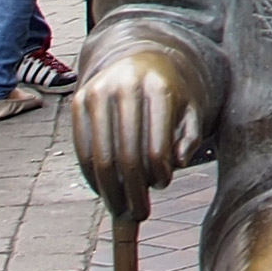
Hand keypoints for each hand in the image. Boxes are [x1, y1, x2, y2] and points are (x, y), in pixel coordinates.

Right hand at [71, 57, 204, 220]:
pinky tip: (103, 190)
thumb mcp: (192, 111)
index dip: (159, 175)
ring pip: (101, 157)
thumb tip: (176, 163)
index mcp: (158, 88)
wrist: (141, 56)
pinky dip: (91, 176)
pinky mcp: (79, 99)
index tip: (162, 186)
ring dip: (110, 191)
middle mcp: (126, 87)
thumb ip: (191, 138)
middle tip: (140, 214)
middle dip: (133, 192)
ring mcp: (99, 92)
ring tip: (122, 209)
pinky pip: (82, 149)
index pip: (156, 147)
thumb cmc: (172, 94)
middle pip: (126, 156)